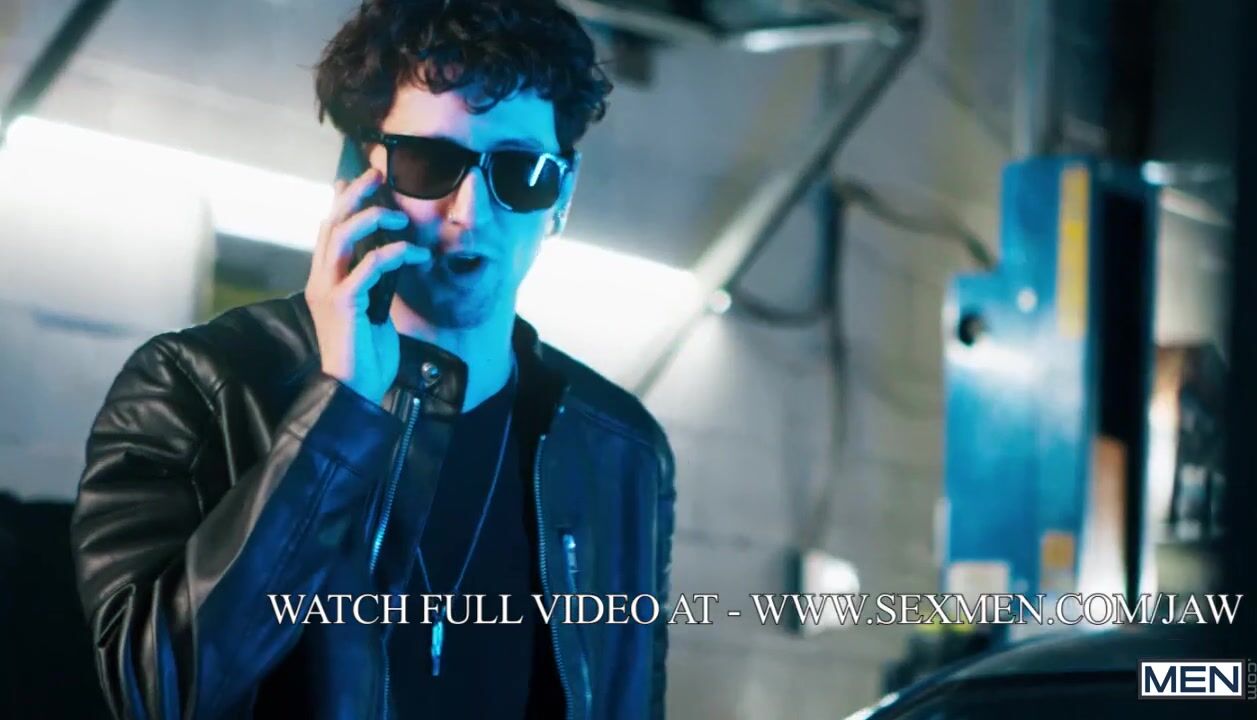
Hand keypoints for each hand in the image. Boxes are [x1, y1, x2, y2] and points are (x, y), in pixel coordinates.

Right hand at [306, 168, 429, 404]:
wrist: (354, 390)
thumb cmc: (366, 353)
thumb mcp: (372, 308)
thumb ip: (373, 282)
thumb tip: (389, 257)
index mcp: (325, 278)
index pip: (328, 228)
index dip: (343, 201)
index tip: (365, 179)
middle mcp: (320, 279)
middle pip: (331, 222)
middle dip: (355, 195)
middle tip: (379, 177)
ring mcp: (328, 290)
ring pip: (342, 235)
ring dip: (373, 218)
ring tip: (401, 217)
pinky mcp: (343, 303)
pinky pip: (369, 266)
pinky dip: (395, 253)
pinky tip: (417, 254)